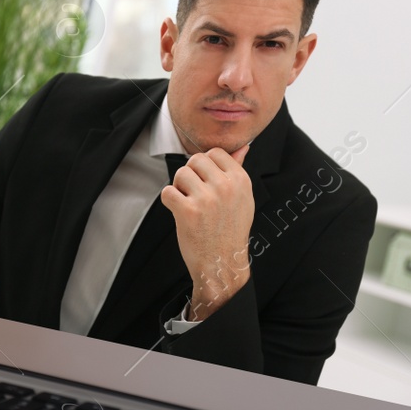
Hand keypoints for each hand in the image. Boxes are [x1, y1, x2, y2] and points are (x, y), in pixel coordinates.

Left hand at [159, 145, 254, 320]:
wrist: (223, 263)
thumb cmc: (231, 231)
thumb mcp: (243, 199)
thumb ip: (238, 170)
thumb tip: (242, 147)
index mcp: (240, 180)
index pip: (215, 153)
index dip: (205, 165)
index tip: (205, 181)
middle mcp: (225, 186)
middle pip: (195, 160)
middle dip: (190, 174)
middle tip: (194, 193)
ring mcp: (206, 198)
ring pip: (180, 173)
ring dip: (179, 187)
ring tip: (188, 203)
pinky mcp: (187, 211)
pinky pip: (167, 192)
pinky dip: (169, 201)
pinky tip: (179, 212)